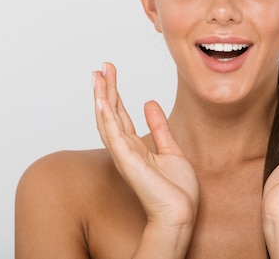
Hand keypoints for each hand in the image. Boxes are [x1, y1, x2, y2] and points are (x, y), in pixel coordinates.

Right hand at [93, 63, 199, 228]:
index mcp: (135, 146)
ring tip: (97, 76)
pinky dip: (106, 117)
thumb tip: (149, 103)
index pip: (120, 114)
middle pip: (111, 113)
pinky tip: (101, 100)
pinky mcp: (128, 161)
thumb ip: (159, 126)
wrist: (181, 212)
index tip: (110, 71)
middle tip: (101, 66)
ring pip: (108, 120)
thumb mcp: (171, 149)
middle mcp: (126, 149)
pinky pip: (114, 135)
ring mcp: (124, 155)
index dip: (114, 92)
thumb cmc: (177, 189)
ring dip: (102, 97)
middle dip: (105, 89)